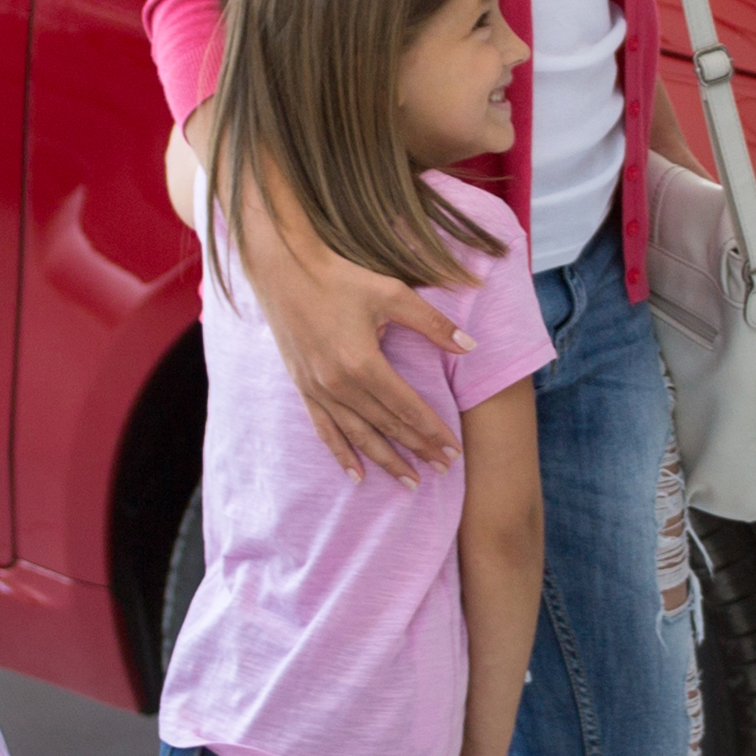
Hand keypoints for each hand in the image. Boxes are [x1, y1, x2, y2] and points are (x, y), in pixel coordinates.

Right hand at [229, 167, 466, 479]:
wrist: (284, 272)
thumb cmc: (340, 279)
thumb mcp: (392, 294)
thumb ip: (433, 323)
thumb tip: (470, 347)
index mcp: (363, 363)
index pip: (407, 408)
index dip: (433, 431)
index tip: (455, 451)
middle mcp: (338, 385)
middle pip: (387, 427)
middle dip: (418, 450)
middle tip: (445, 471)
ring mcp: (318, 391)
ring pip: (358, 436)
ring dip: (385, 461)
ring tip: (410, 482)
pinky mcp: (303, 389)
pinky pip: (325, 431)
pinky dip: (342, 455)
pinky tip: (357, 475)